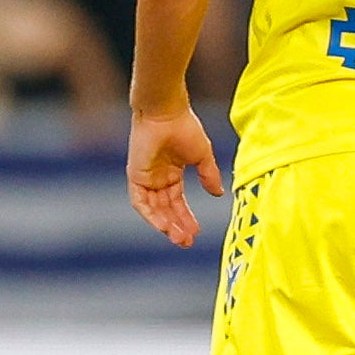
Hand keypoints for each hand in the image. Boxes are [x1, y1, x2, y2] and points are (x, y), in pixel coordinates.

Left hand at [127, 105, 222, 245]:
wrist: (166, 112)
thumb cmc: (185, 127)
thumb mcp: (202, 156)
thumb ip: (209, 176)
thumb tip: (219, 194)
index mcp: (172, 172)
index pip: (177, 202)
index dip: (186, 217)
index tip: (196, 232)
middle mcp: (157, 178)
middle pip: (166, 209)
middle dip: (177, 225)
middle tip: (187, 242)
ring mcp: (145, 178)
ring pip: (154, 209)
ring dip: (166, 225)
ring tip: (180, 238)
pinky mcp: (135, 176)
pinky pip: (141, 203)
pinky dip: (151, 215)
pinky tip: (164, 226)